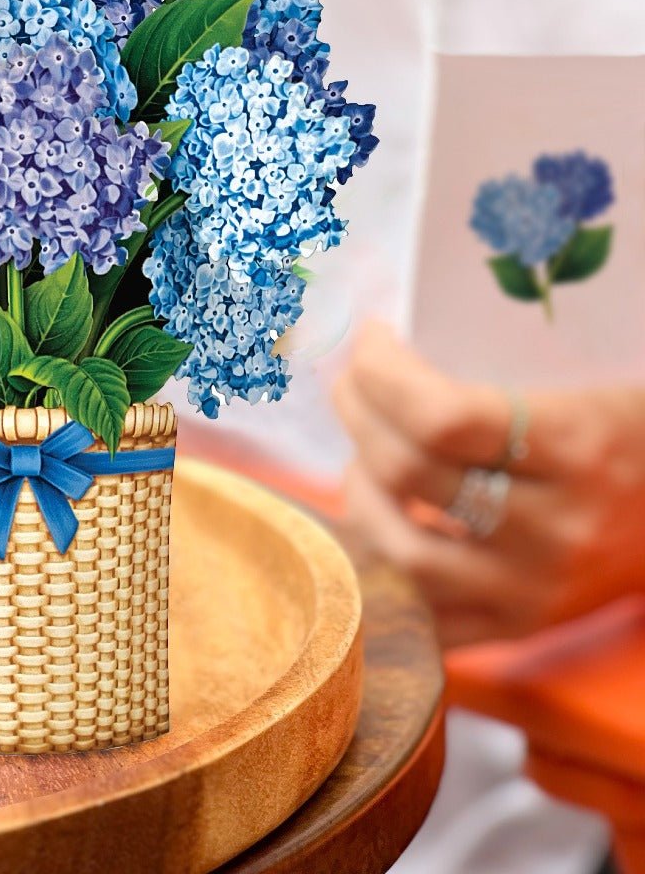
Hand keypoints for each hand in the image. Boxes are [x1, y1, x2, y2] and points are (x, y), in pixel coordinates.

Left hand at [332, 321, 644, 648]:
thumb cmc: (629, 430)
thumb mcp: (586, 384)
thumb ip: (499, 371)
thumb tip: (391, 344)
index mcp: (575, 445)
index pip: (444, 417)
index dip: (383, 373)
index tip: (372, 339)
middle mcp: (554, 526)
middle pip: (409, 474)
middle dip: (357, 417)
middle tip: (351, 386)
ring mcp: (533, 588)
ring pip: (402, 553)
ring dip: (358, 494)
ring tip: (361, 459)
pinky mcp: (519, 628)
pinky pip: (422, 615)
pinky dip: (381, 569)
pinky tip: (379, 522)